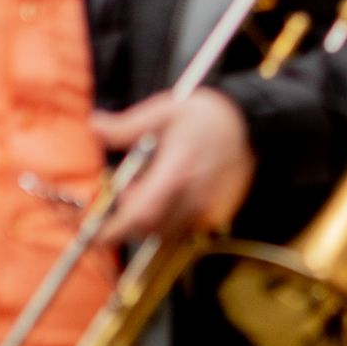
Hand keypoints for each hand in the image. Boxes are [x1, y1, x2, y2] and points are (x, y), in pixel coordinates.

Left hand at [93, 89, 254, 246]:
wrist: (254, 124)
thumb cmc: (208, 115)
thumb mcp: (165, 110)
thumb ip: (127, 125)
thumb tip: (94, 125)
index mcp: (179, 170)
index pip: (141, 213)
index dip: (114, 230)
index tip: (92, 235)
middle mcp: (195, 197)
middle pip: (149, 228)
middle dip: (127, 219)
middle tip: (127, 189)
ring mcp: (209, 210)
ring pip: (166, 232)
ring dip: (148, 220)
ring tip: (151, 186)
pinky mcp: (218, 215)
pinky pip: (184, 228)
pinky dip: (168, 219)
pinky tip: (172, 193)